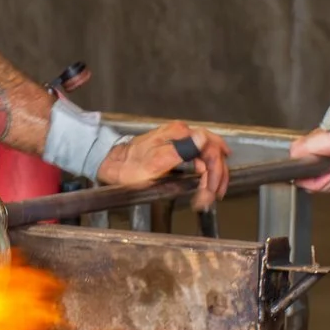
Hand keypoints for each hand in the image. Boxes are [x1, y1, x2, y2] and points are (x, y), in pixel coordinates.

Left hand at [96, 121, 231, 211]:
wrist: (112, 166)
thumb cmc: (130, 168)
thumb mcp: (155, 163)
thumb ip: (180, 150)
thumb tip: (202, 138)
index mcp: (179, 133)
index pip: (211, 149)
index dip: (215, 172)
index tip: (211, 190)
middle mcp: (182, 134)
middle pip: (213, 152)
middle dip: (217, 176)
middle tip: (213, 196)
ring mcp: (180, 141)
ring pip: (208, 156)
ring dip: (213, 175)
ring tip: (210, 194)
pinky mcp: (177, 149)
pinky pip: (200, 159)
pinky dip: (205, 173)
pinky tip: (206, 184)